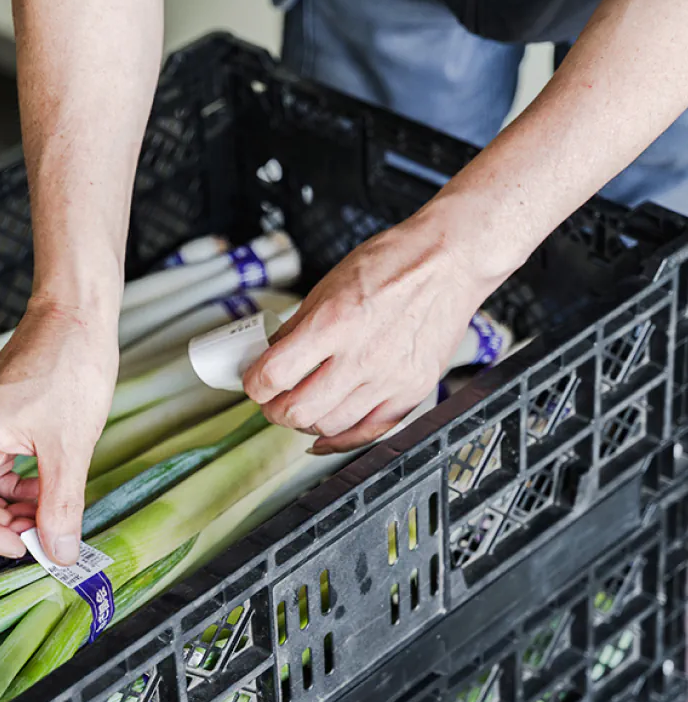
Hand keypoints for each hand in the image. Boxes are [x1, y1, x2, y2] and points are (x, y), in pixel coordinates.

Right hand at [0, 297, 117, 565]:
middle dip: (4, 523)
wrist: (77, 314)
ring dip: (15, 505)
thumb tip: (59, 552)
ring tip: (52, 510)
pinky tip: (50, 484)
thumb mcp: (70, 446)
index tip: (24, 545)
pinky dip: (22, 482)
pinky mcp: (1, 416)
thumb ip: (62, 504)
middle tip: (46, 532)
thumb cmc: (70, 365)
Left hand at [243, 209, 505, 452]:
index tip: (252, 382)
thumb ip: (297, 327)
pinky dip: (340, 440)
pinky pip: (369, 433)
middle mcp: (362, 357)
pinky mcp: (412, 392)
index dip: (253, 384)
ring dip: (305, 422)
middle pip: (298, 410)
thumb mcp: (328, 285)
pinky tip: (324, 435)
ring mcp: (390, 379)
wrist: (449, 261)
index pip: (274, 374)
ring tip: (300, 406)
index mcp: (334, 323)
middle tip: (271, 399)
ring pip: (330, 426)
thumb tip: (269, 355)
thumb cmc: (392, 264)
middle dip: (274, 409)